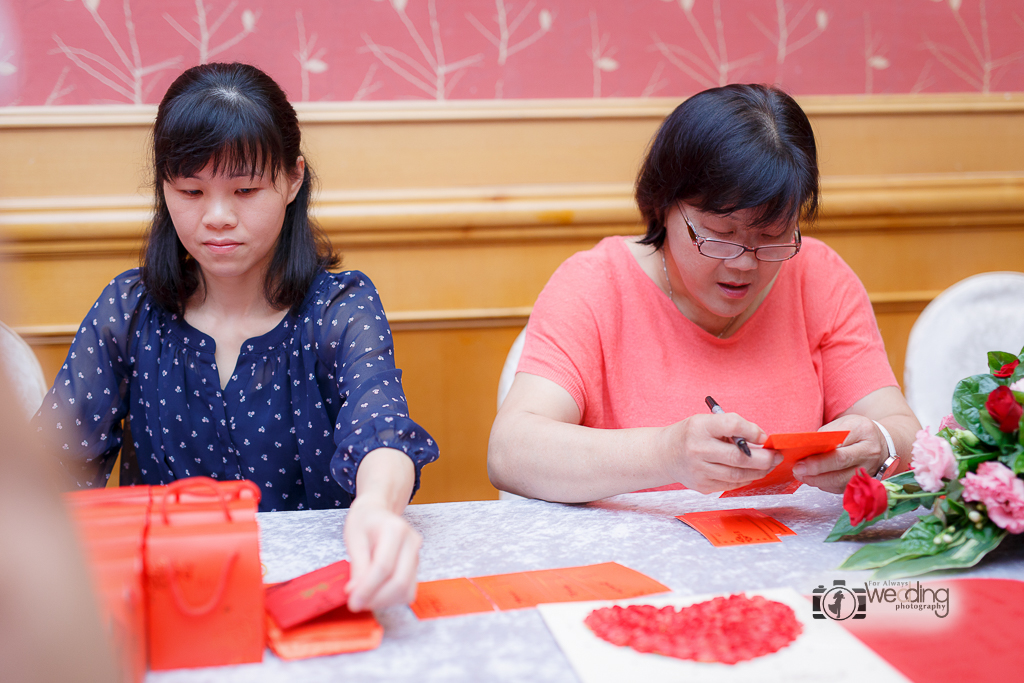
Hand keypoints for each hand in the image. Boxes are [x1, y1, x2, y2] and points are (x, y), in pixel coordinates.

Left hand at [343, 494, 420, 611]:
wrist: (377, 513)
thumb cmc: (364, 522)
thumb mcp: (354, 539)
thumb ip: (358, 567)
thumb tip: (356, 593)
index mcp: (395, 529)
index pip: (384, 567)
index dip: (367, 588)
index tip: (352, 601)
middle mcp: (412, 542)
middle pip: (399, 581)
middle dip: (376, 598)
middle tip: (356, 603)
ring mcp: (417, 555)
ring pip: (405, 590)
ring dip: (383, 601)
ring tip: (364, 598)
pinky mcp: (416, 567)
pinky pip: (407, 591)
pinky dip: (391, 599)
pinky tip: (376, 594)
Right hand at [658, 413, 779, 493]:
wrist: (664, 454)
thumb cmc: (690, 435)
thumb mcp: (706, 421)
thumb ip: (731, 427)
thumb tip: (761, 440)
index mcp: (699, 427)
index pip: (732, 425)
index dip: (753, 431)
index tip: (763, 436)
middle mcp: (698, 449)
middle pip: (740, 457)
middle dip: (764, 458)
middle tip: (776, 456)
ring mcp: (699, 471)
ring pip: (738, 475)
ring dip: (759, 471)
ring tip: (768, 465)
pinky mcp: (702, 486)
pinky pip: (731, 484)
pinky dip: (745, 478)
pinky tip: (751, 472)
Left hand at [792, 415, 886, 493]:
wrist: (882, 444)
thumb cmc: (857, 431)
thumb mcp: (844, 423)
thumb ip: (827, 434)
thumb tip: (805, 448)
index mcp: (862, 431)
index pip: (839, 444)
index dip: (819, 456)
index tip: (801, 460)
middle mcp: (868, 452)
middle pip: (841, 464)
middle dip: (816, 469)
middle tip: (798, 470)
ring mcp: (868, 469)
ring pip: (841, 480)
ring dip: (818, 480)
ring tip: (802, 476)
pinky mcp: (864, 482)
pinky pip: (843, 487)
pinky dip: (826, 485)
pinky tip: (814, 480)